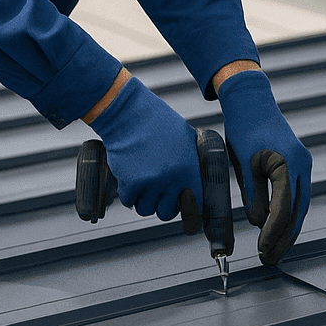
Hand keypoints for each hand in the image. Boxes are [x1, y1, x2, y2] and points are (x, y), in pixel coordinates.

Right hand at [88, 76, 201, 221]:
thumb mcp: (186, 138)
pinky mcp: (130, 183)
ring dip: (142, 199)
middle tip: (155, 190)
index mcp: (190, 169)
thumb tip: (198, 180)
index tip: (179, 202)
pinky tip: (129, 177)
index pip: (196, 205)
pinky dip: (127, 193)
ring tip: (141, 180)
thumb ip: (193, 161)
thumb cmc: (156, 122)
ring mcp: (151, 183)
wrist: (129, 113)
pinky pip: (128, 201)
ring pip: (145, 209)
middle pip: (166, 213)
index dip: (186, 206)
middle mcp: (173, 179)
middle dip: (160, 204)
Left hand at [216, 70, 311, 265]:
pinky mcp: (299, 163)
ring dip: (289, 229)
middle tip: (271, 259)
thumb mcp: (243, 163)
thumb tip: (258, 223)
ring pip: (301, 205)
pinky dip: (290, 213)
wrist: (251, 101)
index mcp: (287, 164)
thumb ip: (253, 194)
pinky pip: (299, 195)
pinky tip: (279, 227)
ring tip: (276, 249)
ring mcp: (303, 163)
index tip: (263, 250)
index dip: (273, 233)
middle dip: (285, 238)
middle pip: (298, 211)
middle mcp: (302, 165)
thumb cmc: (243, 129)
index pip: (283, 209)